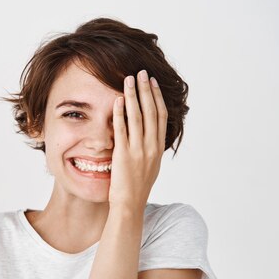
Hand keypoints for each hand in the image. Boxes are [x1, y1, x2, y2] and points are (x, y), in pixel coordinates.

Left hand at [108, 70, 166, 209]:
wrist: (130, 205)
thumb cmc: (136, 188)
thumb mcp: (150, 167)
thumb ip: (150, 150)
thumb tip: (150, 138)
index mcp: (158, 148)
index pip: (160, 116)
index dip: (156, 97)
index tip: (152, 83)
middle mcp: (151, 146)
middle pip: (151, 111)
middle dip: (146, 90)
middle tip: (141, 73)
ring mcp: (138, 150)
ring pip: (137, 117)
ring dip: (133, 96)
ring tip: (128, 79)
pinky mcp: (123, 155)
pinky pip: (122, 130)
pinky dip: (120, 114)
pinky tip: (118, 100)